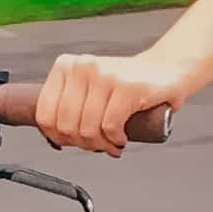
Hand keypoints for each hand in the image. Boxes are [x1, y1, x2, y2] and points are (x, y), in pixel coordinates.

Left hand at [34, 50, 186, 154]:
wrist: (167, 70)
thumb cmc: (127, 85)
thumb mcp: (89, 90)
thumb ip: (68, 108)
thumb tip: (54, 138)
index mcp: (65, 66)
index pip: (45, 113)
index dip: (58, 137)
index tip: (72, 142)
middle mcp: (82, 66)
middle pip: (66, 125)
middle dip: (82, 144)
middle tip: (97, 145)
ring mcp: (105, 75)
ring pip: (87, 128)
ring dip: (101, 145)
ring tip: (111, 143)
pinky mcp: (128, 87)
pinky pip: (110, 127)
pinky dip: (115, 140)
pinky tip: (121, 137)